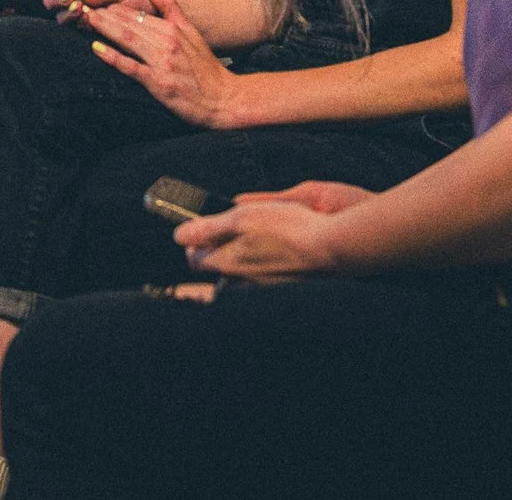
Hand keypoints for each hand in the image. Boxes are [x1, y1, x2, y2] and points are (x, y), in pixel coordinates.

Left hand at [83, 0, 239, 128]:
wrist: (223, 98)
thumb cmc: (207, 69)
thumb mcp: (193, 32)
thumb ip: (171, 9)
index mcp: (174, 29)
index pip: (140, 14)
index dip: (117, 8)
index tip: (99, 3)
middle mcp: (167, 43)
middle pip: (130, 24)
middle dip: (106, 14)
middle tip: (84, 7)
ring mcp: (161, 62)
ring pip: (128, 39)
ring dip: (105, 28)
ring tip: (88, 20)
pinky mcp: (157, 82)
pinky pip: (130, 66)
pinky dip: (112, 56)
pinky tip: (97, 48)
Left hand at [174, 186, 367, 280]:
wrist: (331, 249)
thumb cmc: (288, 229)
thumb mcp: (241, 218)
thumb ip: (207, 228)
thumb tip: (180, 235)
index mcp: (226, 265)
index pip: (194, 260)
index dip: (193, 243)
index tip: (199, 232)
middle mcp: (240, 285)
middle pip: (214, 275)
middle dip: (211, 259)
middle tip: (219, 241)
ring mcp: (261, 292)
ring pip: (236, 282)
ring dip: (235, 268)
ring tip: (246, 249)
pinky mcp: (281, 293)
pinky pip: (258, 286)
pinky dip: (258, 274)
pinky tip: (269, 259)